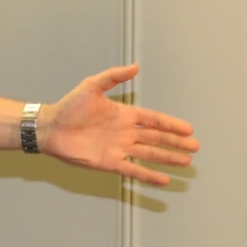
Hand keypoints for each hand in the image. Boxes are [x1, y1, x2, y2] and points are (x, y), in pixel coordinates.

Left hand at [38, 66, 198, 185]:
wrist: (51, 127)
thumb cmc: (69, 105)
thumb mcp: (92, 86)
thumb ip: (114, 76)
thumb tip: (136, 66)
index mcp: (124, 114)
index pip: (154, 119)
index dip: (171, 124)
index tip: (189, 129)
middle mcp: (125, 132)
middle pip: (157, 138)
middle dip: (176, 142)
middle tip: (195, 147)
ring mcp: (119, 148)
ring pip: (149, 154)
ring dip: (167, 158)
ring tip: (186, 161)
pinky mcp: (109, 162)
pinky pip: (133, 170)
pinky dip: (148, 175)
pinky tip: (164, 180)